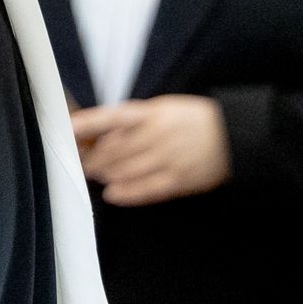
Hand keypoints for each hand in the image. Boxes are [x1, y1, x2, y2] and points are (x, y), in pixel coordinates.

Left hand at [73, 96, 230, 206]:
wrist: (234, 134)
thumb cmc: (194, 120)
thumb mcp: (164, 109)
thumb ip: (135, 120)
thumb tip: (102, 134)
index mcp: (153, 113)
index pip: (112, 117)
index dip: (87, 124)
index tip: (68, 129)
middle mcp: (157, 134)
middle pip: (113, 150)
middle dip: (92, 158)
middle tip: (80, 161)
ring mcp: (168, 158)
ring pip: (125, 171)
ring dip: (105, 175)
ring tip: (95, 175)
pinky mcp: (179, 179)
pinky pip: (146, 189)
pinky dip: (126, 193)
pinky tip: (113, 194)